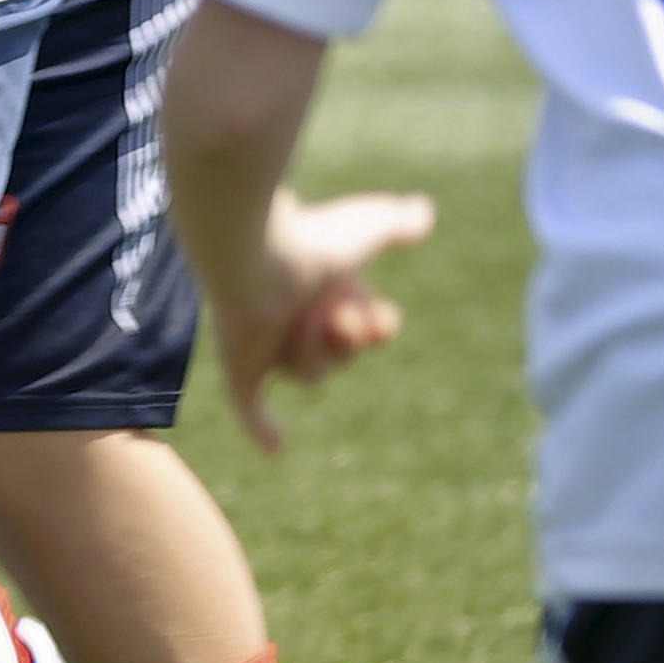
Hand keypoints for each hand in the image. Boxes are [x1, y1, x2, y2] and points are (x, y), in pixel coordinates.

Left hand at [202, 185, 441, 452]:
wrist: (255, 250)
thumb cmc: (310, 238)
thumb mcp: (368, 229)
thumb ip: (395, 224)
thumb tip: (423, 213)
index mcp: (320, 289)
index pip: (361, 325)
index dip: (376, 327)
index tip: (384, 320)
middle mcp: (291, 317)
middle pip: (339, 356)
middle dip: (348, 341)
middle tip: (344, 319)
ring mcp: (265, 343)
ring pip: (311, 374)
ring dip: (315, 349)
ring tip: (305, 319)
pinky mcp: (240, 365)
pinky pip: (249, 404)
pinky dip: (262, 426)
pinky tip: (276, 449)